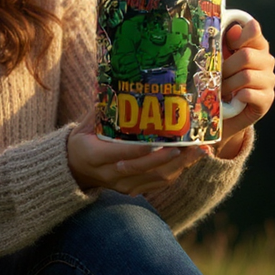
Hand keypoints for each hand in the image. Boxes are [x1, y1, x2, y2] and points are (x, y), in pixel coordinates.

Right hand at [67, 120, 209, 196]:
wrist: (76, 170)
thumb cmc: (82, 142)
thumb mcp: (84, 125)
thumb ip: (100, 110)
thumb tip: (116, 84)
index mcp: (94, 156)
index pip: (120, 154)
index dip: (139, 150)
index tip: (158, 143)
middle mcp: (109, 174)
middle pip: (142, 168)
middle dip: (167, 158)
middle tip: (188, 145)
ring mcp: (122, 185)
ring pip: (153, 178)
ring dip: (178, 166)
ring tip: (198, 152)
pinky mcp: (132, 190)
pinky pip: (156, 183)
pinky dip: (175, 172)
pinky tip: (190, 160)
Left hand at [217, 18, 274, 157]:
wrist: (226, 112)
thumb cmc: (222, 81)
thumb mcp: (220, 59)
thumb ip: (225, 42)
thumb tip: (234, 29)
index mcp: (256, 46)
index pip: (254, 30)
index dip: (239, 35)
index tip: (228, 44)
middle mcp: (266, 61)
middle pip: (246, 55)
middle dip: (226, 67)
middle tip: (216, 77)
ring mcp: (269, 80)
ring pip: (246, 76)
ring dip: (228, 84)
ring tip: (220, 90)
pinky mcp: (267, 99)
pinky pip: (249, 94)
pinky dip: (237, 96)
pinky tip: (234, 98)